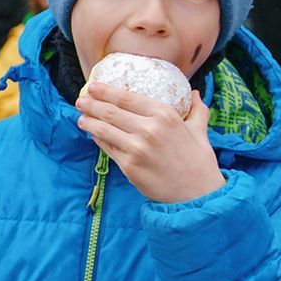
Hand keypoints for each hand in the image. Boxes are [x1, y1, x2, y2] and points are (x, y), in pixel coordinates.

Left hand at [75, 81, 225, 203]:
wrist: (197, 193)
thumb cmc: (199, 161)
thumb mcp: (200, 130)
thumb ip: (196, 110)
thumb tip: (194, 92)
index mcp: (165, 115)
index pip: (126, 98)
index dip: (106, 91)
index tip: (94, 86)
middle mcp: (149, 129)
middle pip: (110, 112)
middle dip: (91, 104)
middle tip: (80, 100)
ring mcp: (136, 148)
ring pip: (104, 130)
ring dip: (88, 122)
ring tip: (81, 117)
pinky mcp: (128, 166)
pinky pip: (107, 148)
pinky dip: (98, 139)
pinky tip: (93, 135)